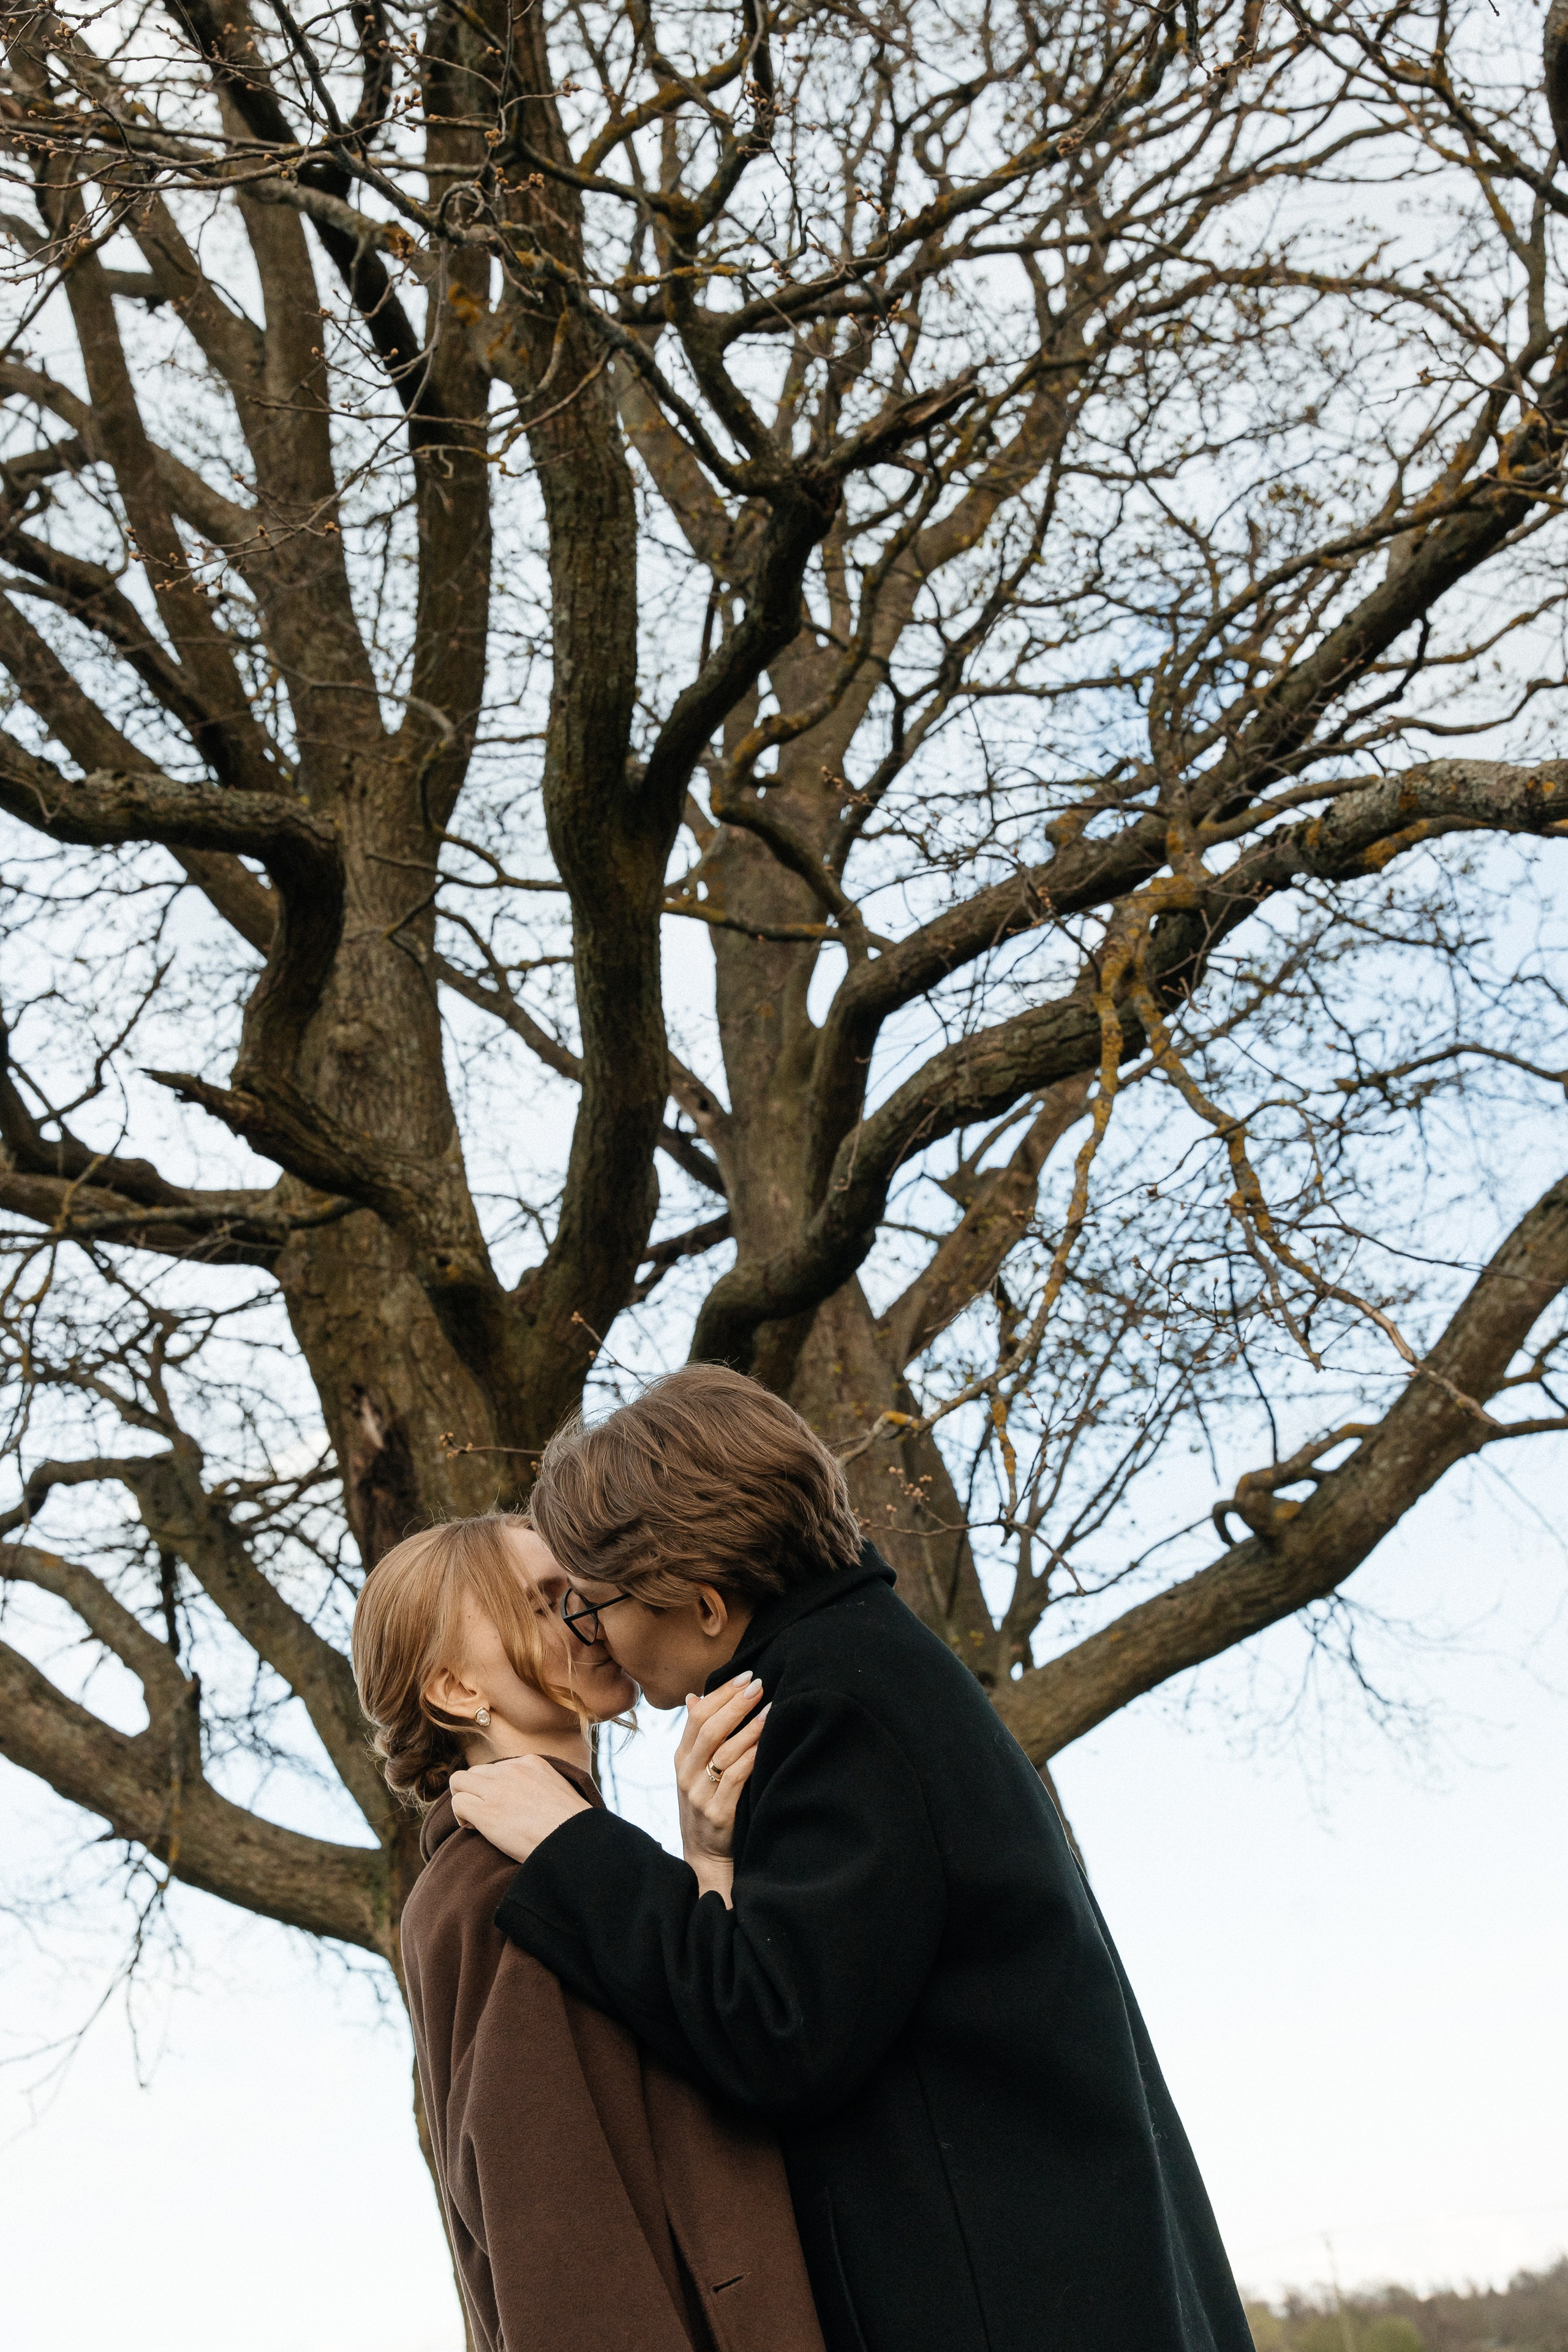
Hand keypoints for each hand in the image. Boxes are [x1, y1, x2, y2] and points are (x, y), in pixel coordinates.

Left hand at [448, 1755, 589, 1862]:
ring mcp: (498, 1788)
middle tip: (485, 1813)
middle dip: (475, 1791)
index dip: (494, 1787)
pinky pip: (458, 1803)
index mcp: (531, 1763)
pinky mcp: (487, 1811)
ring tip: (474, 1820)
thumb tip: (528, 1798)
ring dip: (464, 1799)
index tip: (502, 1805)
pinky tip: (472, 1829)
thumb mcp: (558, 1791)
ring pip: (459, 1781)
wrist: (574, 1841)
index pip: (498, 1767)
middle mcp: (512, 1770)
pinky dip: (460, 1817)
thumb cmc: (571, 1826)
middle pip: (475, 1771)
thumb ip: (540, 1786)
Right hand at [676, 1673, 767, 1874]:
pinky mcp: (718, 1813)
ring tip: (770, 1708)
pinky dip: (752, 1757)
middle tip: (759, 1685)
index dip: (721, 1693)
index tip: (746, 1675)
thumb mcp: (694, 1770)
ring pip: (724, 1751)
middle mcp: (687, 1774)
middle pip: (709, 1728)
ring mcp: (700, 1795)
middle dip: (736, 1703)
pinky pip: (736, 1778)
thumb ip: (696, 1735)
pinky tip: (767, 1743)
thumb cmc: (706, 1804)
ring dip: (750, 1727)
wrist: (705, 1857)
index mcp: (681, 1758)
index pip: (697, 1715)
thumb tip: (693, 1696)